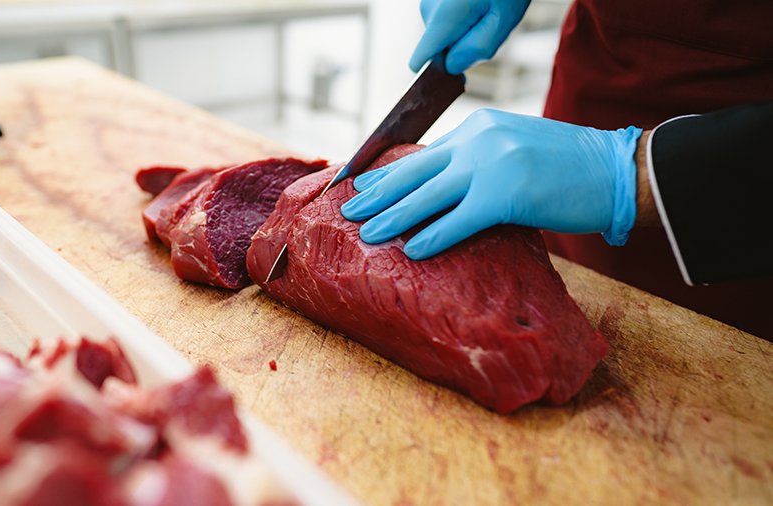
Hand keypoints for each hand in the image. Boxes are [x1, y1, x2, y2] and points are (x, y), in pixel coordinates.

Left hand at [340, 109, 642, 259]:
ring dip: (392, 216)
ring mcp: (490, 165)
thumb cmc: (572, 169)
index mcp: (479, 128)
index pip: (424, 153)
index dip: (390, 172)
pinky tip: (410, 249)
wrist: (619, 170)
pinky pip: (457, 220)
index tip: (363, 183)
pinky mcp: (504, 194)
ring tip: (365, 232)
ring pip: (426, 195)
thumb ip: (481, 161)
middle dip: (377, 191)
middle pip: (414, 170)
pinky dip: (432, 236)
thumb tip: (447, 189)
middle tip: (347, 206)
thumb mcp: (516, 149)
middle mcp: (478, 140)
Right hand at [410, 0, 531, 73]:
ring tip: (486, 10)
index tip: (457, 76)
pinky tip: (479, 4)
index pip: (419, 62)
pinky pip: (445, 19)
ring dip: (463, 32)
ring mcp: (430, 0)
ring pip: (442, 34)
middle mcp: (428, 9)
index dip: (436, 74)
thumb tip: (452, 67)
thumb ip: (475, 50)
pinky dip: (462, 18)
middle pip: (435, 49)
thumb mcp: (501, 22)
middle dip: (460, 48)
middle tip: (487, 27)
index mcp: (441, 19)